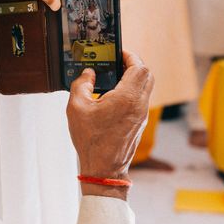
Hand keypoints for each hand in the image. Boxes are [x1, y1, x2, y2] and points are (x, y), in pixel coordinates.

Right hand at [66, 51, 153, 200]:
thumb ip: (81, 85)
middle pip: (147, 74)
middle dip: (134, 64)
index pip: (139, 67)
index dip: (130, 56)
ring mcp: (142, 115)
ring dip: (134, 78)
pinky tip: (114, 94)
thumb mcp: (76, 108)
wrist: (104, 170)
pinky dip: (132, 91)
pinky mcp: (140, 123)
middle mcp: (139, 105)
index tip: (118, 53)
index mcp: (127, 98)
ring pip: (146, 87)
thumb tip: (88, 74)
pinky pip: (141, 99)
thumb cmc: (91, 141)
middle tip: (118, 62)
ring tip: (114, 77)